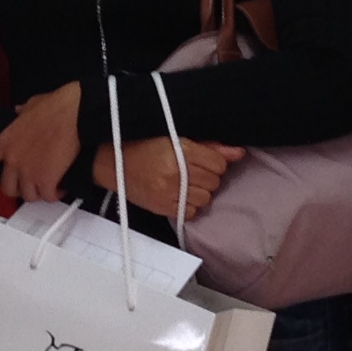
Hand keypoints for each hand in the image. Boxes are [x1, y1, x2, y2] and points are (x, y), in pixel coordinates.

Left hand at [0, 82, 84, 205]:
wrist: (74, 114)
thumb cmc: (56, 107)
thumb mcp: (32, 105)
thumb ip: (22, 111)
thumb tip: (20, 110)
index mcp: (5, 141)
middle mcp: (13, 160)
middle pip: (7, 188)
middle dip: (19, 190)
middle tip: (30, 187)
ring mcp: (28, 172)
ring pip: (28, 196)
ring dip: (38, 193)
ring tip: (48, 187)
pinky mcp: (46, 180)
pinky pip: (47, 196)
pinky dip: (54, 195)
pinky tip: (60, 188)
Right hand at [93, 134, 241, 219]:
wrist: (112, 162)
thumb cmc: (145, 145)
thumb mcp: (176, 138)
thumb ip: (209, 146)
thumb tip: (239, 153)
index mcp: (181, 151)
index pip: (218, 163)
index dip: (215, 161)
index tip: (203, 159)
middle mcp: (177, 173)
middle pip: (214, 181)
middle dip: (207, 176)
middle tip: (191, 170)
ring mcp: (169, 193)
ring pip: (206, 198)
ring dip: (200, 191)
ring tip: (185, 182)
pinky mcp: (163, 208)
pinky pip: (192, 212)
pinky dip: (189, 204)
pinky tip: (178, 194)